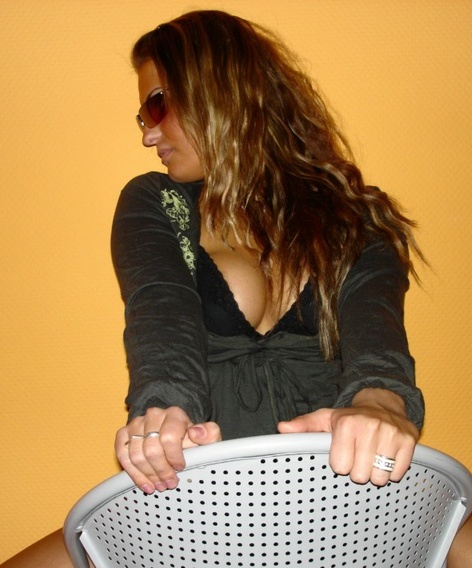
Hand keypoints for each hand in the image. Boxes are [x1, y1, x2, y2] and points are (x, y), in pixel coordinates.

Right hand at [115, 406, 220, 493]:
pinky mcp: (124, 433)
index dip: (174, 457)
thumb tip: (196, 432)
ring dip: (148, 475)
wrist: (175, 437)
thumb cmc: (192, 440)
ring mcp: (137, 423)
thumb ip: (209, 433)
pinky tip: (145, 484)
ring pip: (136, 454)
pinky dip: (133, 473)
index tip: (180, 468)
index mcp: (174, 414)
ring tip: (159, 486)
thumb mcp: (208, 437)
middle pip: (151, 449)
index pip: (169, 437)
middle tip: (169, 483)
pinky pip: (123, 455)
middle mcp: (153, 415)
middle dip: (161, 471)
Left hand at [278, 388, 418, 485]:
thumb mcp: (326, 418)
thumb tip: (282, 429)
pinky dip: (392, 470)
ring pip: (380, 477)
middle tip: (358, 455)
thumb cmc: (350, 417)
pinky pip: (398, 473)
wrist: (383, 403)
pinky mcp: (409, 440)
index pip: (340, 467)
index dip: (340, 463)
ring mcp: (391, 434)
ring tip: (371, 456)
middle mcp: (370, 426)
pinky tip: (385, 456)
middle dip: (358, 470)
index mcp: (347, 423)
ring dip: (375, 472)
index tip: (343, 453)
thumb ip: (304, 426)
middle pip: (360, 475)